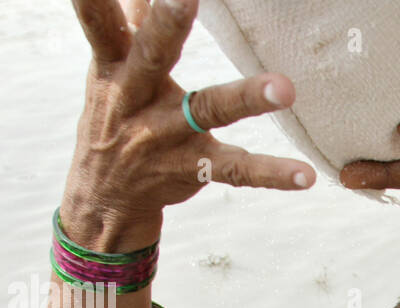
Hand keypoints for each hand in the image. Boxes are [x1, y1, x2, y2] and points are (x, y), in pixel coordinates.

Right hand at [60, 0, 314, 249]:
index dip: (94, 3)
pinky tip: (305, 176)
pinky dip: (271, 173)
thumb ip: (127, 27)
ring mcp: (165, 138)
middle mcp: (135, 100)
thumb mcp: (109, 73)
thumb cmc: (114, 117)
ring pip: (207, 111)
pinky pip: (235, 171)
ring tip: (286, 88)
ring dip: (246, 98)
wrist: (104, 196)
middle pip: (152, 58)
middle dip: (167, 26)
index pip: (102, 28)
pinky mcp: (192, 169)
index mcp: (113, 69)